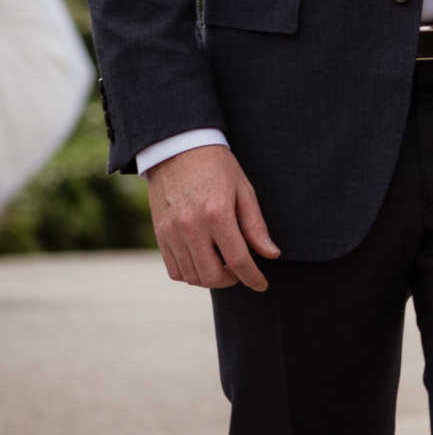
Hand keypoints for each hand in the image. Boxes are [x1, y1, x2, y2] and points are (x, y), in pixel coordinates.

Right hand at [147, 144, 278, 290]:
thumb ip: (256, 226)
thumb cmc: (218, 167)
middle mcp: (191, 227)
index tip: (262, 285)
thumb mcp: (244, 191)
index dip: (253, 278)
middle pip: (211, 276)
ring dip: (211, 279)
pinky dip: (191, 274)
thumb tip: (271, 255)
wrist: (178, 150)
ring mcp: (171, 233)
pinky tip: (204, 262)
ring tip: (224, 266)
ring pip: (191, 276)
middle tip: (242, 272)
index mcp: (217, 214)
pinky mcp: (159, 235)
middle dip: (232, 281)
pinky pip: (174, 269)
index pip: (238, 260)